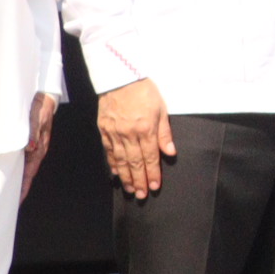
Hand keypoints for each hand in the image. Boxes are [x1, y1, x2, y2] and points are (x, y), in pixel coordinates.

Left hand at [21, 93, 56, 199]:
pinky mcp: (31, 143)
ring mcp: (34, 147)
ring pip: (26, 168)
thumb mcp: (36, 118)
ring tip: (11, 192)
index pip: (30, 172)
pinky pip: (24, 160)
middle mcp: (37, 150)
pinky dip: (19, 169)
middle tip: (12, 203)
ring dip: (20, 179)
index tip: (18, 200)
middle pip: (28, 173)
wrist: (45, 99)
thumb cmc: (39, 109)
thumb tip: (30, 148)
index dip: (24, 186)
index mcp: (39, 148)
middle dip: (21, 188)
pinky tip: (13, 172)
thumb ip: (33, 132)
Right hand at [99, 79, 173, 199]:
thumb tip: (170, 153)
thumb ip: (164, 133)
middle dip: (139, 180)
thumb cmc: (144, 91)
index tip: (155, 186)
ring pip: (120, 160)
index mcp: (145, 129)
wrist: (120, 78)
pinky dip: (113, 164)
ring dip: (126, 177)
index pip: (150, 157)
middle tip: (142, 195)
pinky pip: (109, 151)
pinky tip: (116, 174)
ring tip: (131, 190)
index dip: (153, 173)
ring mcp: (114, 133)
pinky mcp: (104, 130)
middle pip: (135, 163)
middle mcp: (129, 135)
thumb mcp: (161, 109)